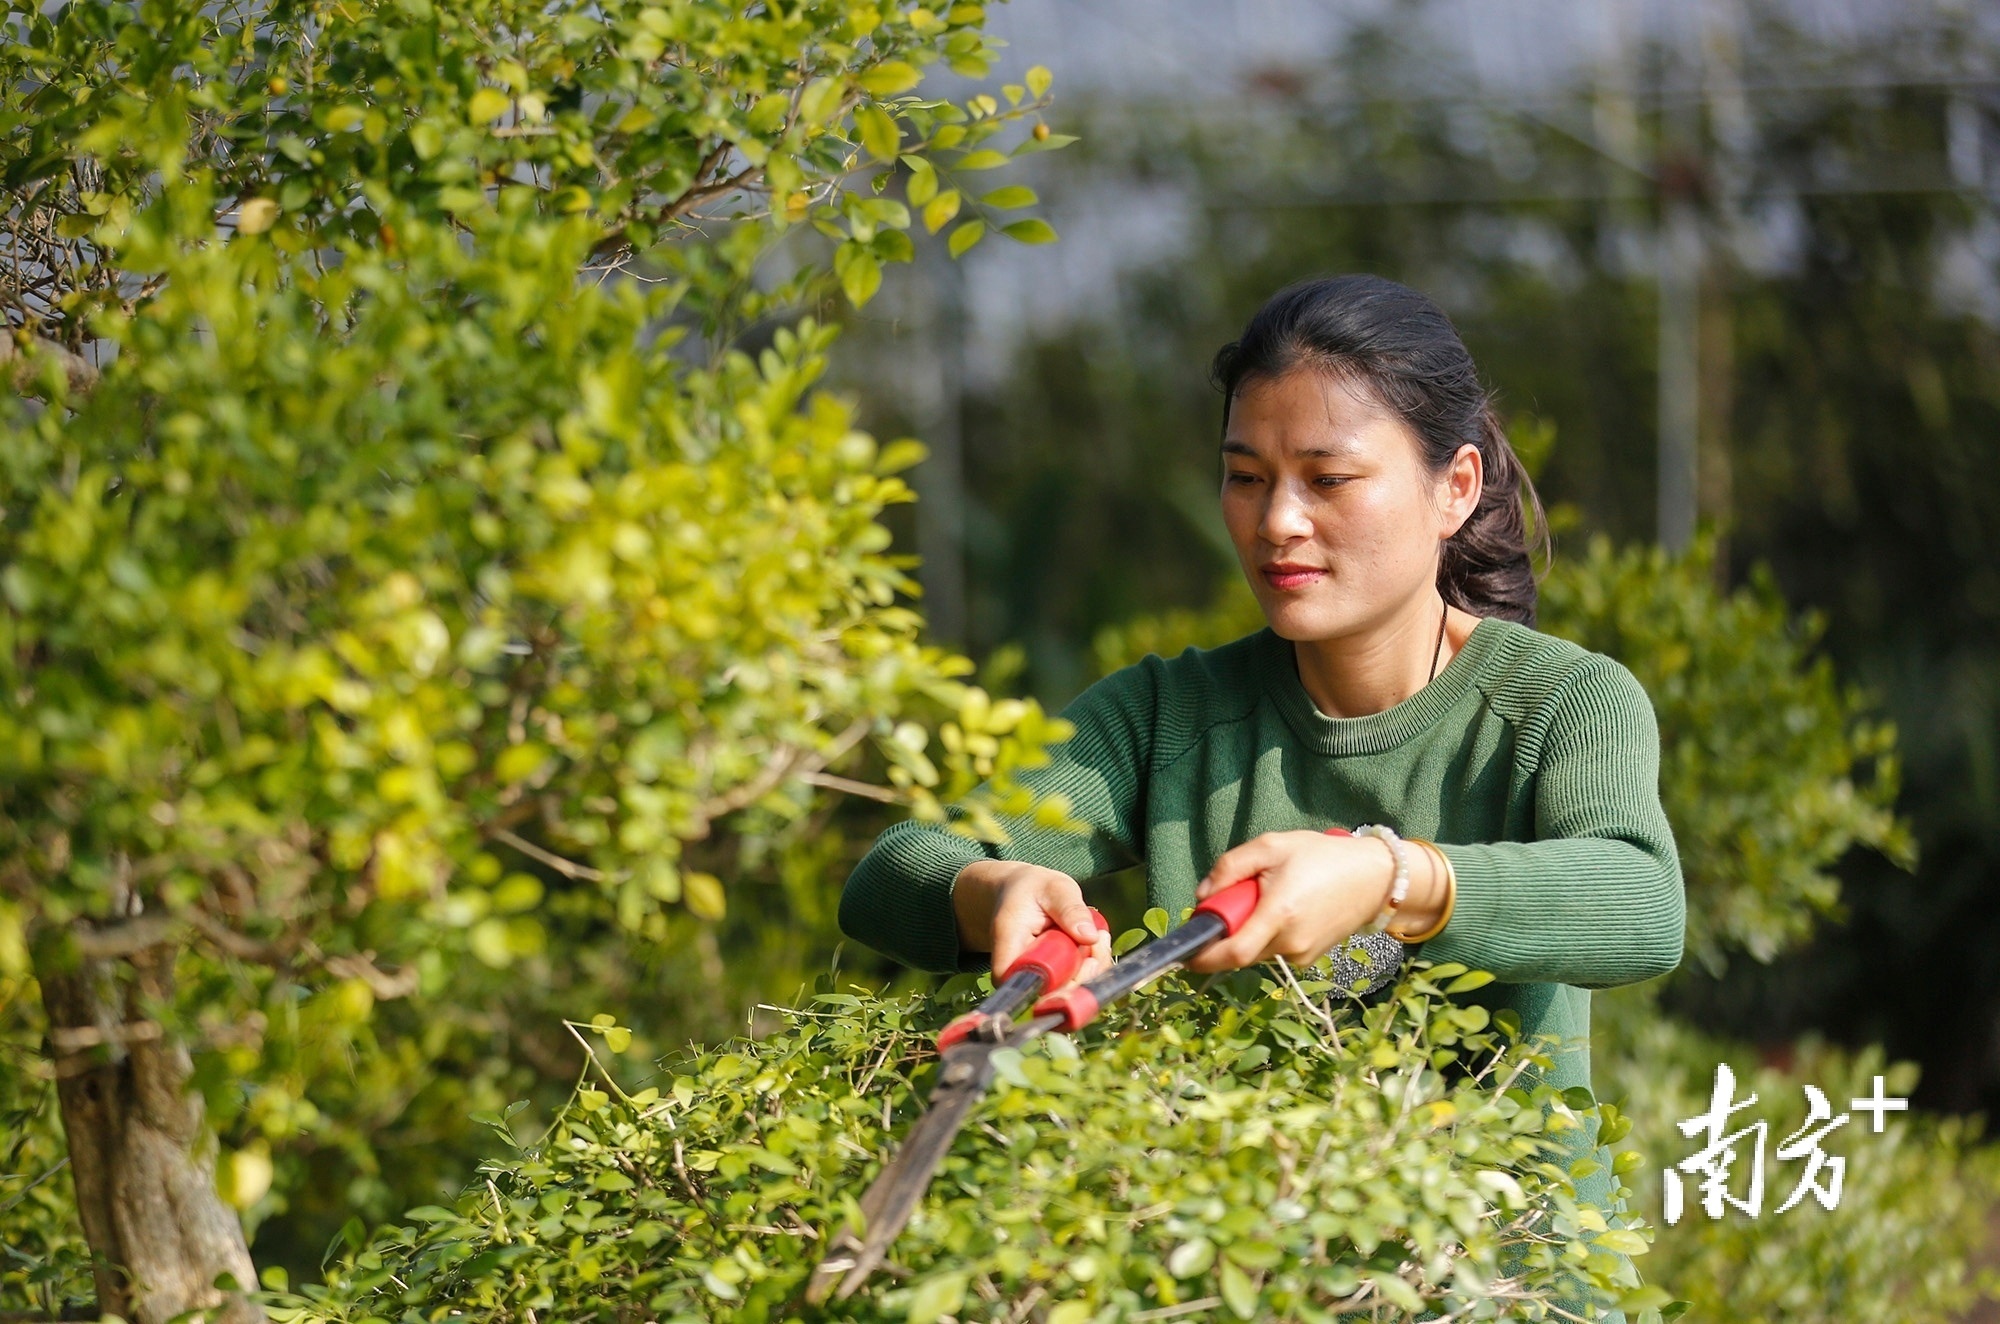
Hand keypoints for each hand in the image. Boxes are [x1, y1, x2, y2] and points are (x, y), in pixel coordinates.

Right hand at [951, 859, 1113, 989]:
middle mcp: (1016, 972)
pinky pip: (1073, 986)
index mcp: (1009, 948)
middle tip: (1100, 941)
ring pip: (1067, 995)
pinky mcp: (1047, 981)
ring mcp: (1032, 980)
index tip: (1087, 962)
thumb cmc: (1032, 889)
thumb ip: (1070, 909)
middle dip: (1086, 976)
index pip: (1029, 987)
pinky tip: (1097, 945)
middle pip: (1052, 997)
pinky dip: (1092, 969)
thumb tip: (1090, 936)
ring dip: (1093, 971)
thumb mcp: (1053, 888)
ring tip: (1099, 937)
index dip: (1062, 987)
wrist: (1019, 894)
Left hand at [1184, 830, 1395, 973]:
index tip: (1185, 953)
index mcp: (1279, 914)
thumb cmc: (1321, 856)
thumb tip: (1202, 897)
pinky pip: (1274, 949)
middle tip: (1240, 896)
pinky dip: (1268, 933)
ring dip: (1250, 929)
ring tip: (1273, 895)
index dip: (1204, 958)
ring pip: (1257, 950)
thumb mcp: (1271, 846)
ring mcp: (1302, 954)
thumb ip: (1229, 868)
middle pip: (1240, 951)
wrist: (1374, 877)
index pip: (1233, 953)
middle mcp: (1291, 942)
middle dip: (1228, 930)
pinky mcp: (1310, 958)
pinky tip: (1288, 907)